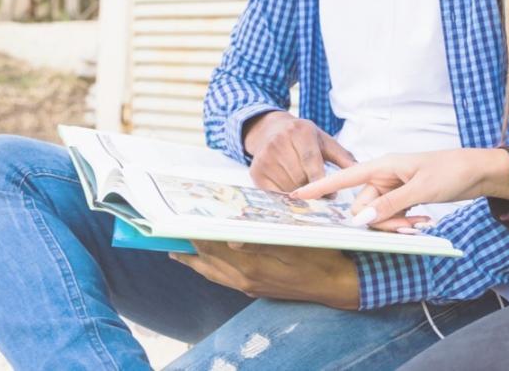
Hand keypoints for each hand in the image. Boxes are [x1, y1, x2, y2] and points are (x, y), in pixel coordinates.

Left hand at [171, 241, 359, 308]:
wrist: (338, 285)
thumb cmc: (321, 256)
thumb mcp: (296, 242)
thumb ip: (263, 242)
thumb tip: (232, 240)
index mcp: (253, 265)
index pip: (214, 246)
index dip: (196, 232)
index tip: (180, 219)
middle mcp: (246, 279)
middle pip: (207, 261)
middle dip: (188, 247)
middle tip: (170, 233)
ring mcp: (251, 287)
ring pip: (213, 274)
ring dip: (195, 262)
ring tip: (178, 252)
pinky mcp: (257, 290)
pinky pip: (225, 281)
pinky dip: (211, 271)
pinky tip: (209, 264)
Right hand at [244, 111, 354, 190]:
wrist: (270, 130)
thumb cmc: (303, 138)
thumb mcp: (324, 141)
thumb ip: (343, 157)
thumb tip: (361, 172)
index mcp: (300, 131)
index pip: (311, 160)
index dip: (320, 180)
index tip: (331, 195)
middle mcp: (279, 142)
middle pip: (299, 178)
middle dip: (312, 188)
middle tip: (320, 192)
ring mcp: (265, 156)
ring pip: (287, 187)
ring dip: (299, 193)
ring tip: (304, 185)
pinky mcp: (255, 171)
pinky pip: (274, 193)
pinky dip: (285, 195)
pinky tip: (291, 188)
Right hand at [291, 148, 508, 230]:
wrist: (478, 170)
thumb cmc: (451, 171)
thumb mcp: (420, 189)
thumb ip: (389, 205)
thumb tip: (360, 220)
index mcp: (382, 166)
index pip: (343, 178)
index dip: (319, 187)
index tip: (295, 195)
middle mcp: (384, 176)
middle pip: (364, 208)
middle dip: (382, 222)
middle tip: (411, 227)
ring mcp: (394, 188)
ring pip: (380, 216)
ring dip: (398, 225)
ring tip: (424, 223)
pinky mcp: (404, 197)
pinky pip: (393, 216)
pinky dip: (405, 223)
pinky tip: (424, 222)